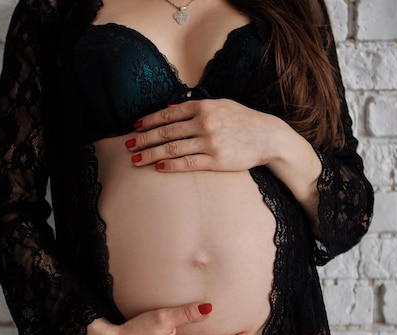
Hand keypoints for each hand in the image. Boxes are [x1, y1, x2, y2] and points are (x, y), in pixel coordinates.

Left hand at [128, 99, 287, 171]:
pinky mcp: (216, 160)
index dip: (149, 121)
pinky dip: (171, 165)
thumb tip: (169, 110)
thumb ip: (194, 106)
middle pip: (166, 132)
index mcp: (203, 106)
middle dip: (143, 139)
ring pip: (172, 148)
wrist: (269, 137)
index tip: (135, 127)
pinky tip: (158, 167)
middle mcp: (204, 122)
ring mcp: (210, 142)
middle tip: (127, 145)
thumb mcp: (220, 105)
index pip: (168, 114)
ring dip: (151, 154)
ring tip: (136, 160)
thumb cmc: (243, 120)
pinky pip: (188, 163)